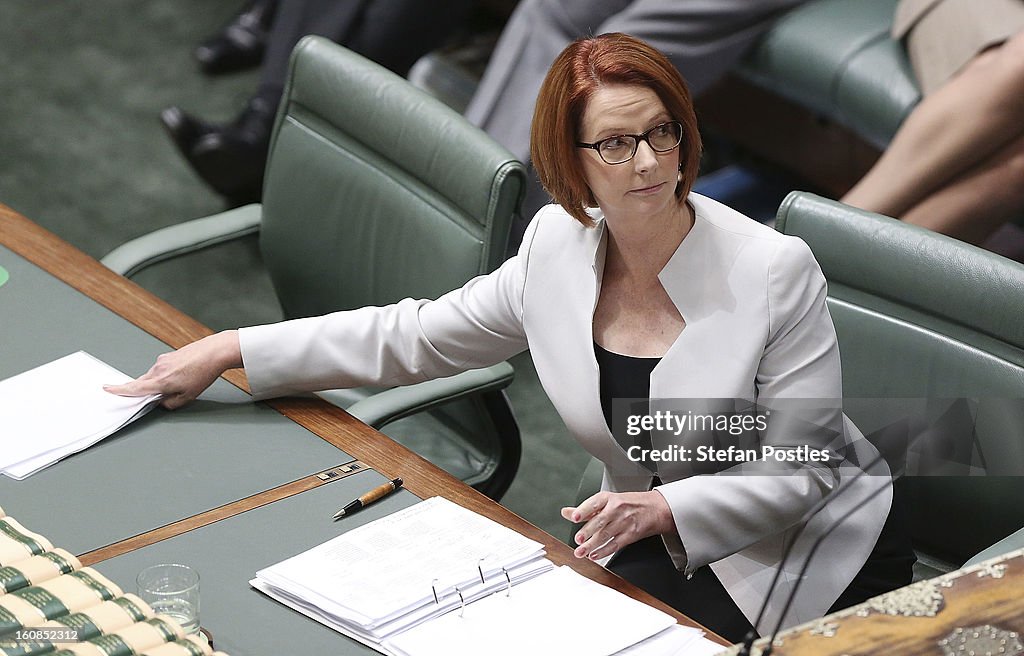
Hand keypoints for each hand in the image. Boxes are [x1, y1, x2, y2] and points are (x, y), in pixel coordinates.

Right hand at [104, 331, 242, 408]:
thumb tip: (161, 402)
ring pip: (152, 375)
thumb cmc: (204, 373)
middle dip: (142, 390)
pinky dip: (165, 374)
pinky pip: (160, 368)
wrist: (215, 351)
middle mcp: (158, 369)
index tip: (106, 389)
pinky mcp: (168, 355)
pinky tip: (181, 375)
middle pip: (141, 382)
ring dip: (158, 382)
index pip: (134, 388)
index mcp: (160, 381)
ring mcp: (162, 360)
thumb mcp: (188, 396)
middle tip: (148, 396)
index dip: (119, 390)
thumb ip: (171, 403)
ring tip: (179, 384)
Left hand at [560, 490, 673, 560]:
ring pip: (606, 535)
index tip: (574, 517)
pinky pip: (615, 544)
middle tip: (577, 539)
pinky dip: (604, 551)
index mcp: (608, 498)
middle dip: (588, 531)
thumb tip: (566, 512)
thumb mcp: (607, 501)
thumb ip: (586, 509)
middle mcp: (616, 509)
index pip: (594, 503)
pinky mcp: (630, 535)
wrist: (655, 508)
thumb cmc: (628, 504)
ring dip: (592, 545)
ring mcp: (624, 522)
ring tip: (581, 552)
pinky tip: (594, 555)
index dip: (583, 510)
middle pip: (600, 521)